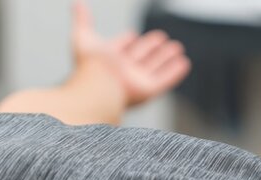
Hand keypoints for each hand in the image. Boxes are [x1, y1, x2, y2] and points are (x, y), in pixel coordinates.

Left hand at [71, 0, 190, 105]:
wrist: (97, 86)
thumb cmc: (89, 63)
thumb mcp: (83, 35)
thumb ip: (82, 19)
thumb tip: (76, 2)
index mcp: (107, 58)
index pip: (120, 47)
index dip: (126, 40)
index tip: (131, 35)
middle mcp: (122, 70)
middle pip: (140, 56)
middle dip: (150, 47)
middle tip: (160, 37)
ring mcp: (136, 80)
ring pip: (154, 66)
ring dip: (166, 57)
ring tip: (176, 47)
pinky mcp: (148, 90)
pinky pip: (165, 79)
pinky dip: (175, 71)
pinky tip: (184, 63)